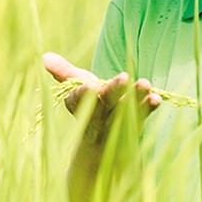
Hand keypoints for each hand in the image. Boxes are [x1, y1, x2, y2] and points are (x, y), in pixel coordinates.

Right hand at [42, 52, 161, 144]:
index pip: (78, 101)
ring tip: (145, 83)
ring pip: (125, 111)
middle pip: (104, 105)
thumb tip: (44, 56)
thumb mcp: (75, 89)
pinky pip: (142, 116)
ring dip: (135, 97)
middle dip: (113, 91)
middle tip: (123, 77)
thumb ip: (63, 73)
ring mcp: (117, 122)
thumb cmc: (88, 106)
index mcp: (79, 106)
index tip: (89, 85)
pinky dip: (148, 107)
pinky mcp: (134, 124)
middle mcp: (97, 117)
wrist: (100, 146)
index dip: (82, 95)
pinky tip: (157, 98)